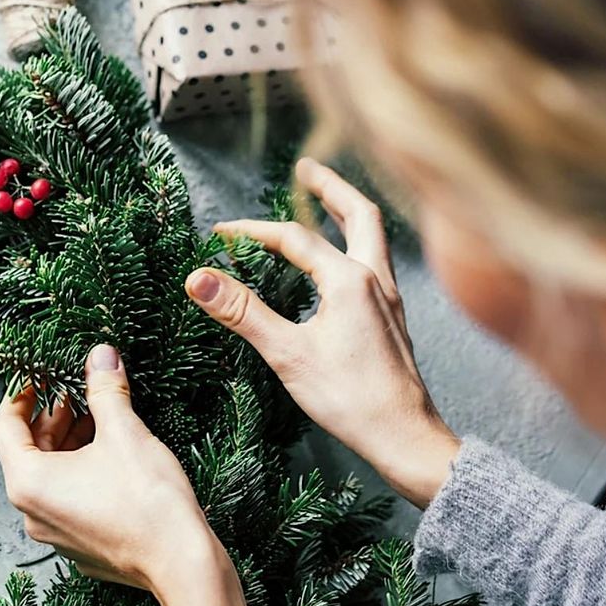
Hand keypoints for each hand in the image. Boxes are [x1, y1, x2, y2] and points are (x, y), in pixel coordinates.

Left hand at [0, 344, 262, 605]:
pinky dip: (81, 471)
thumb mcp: (124, 432)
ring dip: (69, 442)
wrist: (183, 564)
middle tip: (77, 389)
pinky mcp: (81, 546)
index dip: (21, 393)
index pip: (5, 426)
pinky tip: (111, 454)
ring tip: (99, 416)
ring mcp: (55, 534)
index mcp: (28, 483)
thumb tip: (101, 355)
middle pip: (28, 450)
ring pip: (50, 475)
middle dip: (53, 416)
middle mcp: (32, 513)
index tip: (40, 374)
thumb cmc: (148, 501)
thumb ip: (105, 389)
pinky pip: (68, 499)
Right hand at [185, 158, 459, 508]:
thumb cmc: (351, 400)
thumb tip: (199, 278)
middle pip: (359, 214)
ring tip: (326, 201)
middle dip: (329, 188)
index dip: (252, 231)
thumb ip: (243, 312)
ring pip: (373, 237)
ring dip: (348, 211)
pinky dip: (356, 244)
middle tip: (306, 168)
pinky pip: (376, 263)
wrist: (406, 438)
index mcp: (350, 281)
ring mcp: (390, 299)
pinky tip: (343, 262)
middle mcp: (376, 280)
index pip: (293, 238)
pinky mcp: (393, 320)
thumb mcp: (288, 354)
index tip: (219, 233)